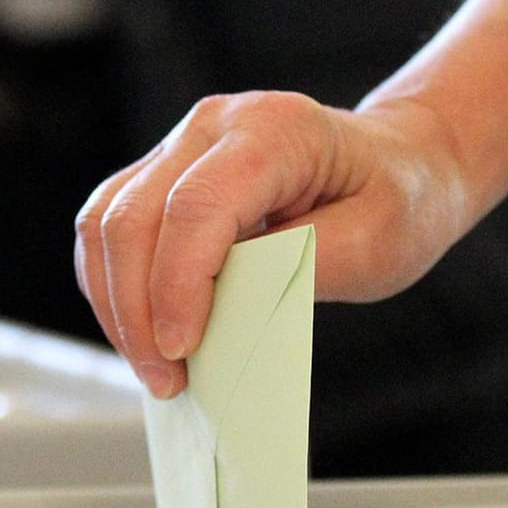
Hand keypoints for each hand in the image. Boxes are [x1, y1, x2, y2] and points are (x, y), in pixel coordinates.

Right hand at [74, 90, 471, 398]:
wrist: (401, 163)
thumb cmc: (398, 198)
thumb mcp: (378, 242)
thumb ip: (304, 267)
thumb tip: (227, 308)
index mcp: (273, 130)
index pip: (195, 208)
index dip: (178, 286)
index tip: (183, 352)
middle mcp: (213, 126)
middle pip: (132, 217)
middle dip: (135, 310)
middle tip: (165, 381)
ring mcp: (180, 146)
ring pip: (105, 223)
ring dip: (116, 305)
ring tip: (154, 369)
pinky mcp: (164, 175)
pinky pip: (111, 229)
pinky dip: (115, 288)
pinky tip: (145, 334)